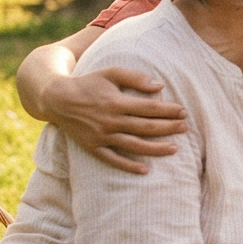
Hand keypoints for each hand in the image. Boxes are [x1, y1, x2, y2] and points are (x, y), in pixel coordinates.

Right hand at [39, 67, 186, 173]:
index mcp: (116, 102)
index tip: (183, 112)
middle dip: (168, 128)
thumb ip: (134, 77)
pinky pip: (112, 159)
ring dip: (156, 149)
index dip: (168, 110)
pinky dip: (128, 166)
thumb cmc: (88, 83)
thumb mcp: (110, 73)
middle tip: (185, 128)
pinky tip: (145, 170)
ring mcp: (101, 136)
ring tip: (175, 149)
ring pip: (134, 145)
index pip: (149, 108)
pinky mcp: (92, 147)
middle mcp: (110, 121)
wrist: (56, 99)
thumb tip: (159, 86)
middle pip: (146, 127)